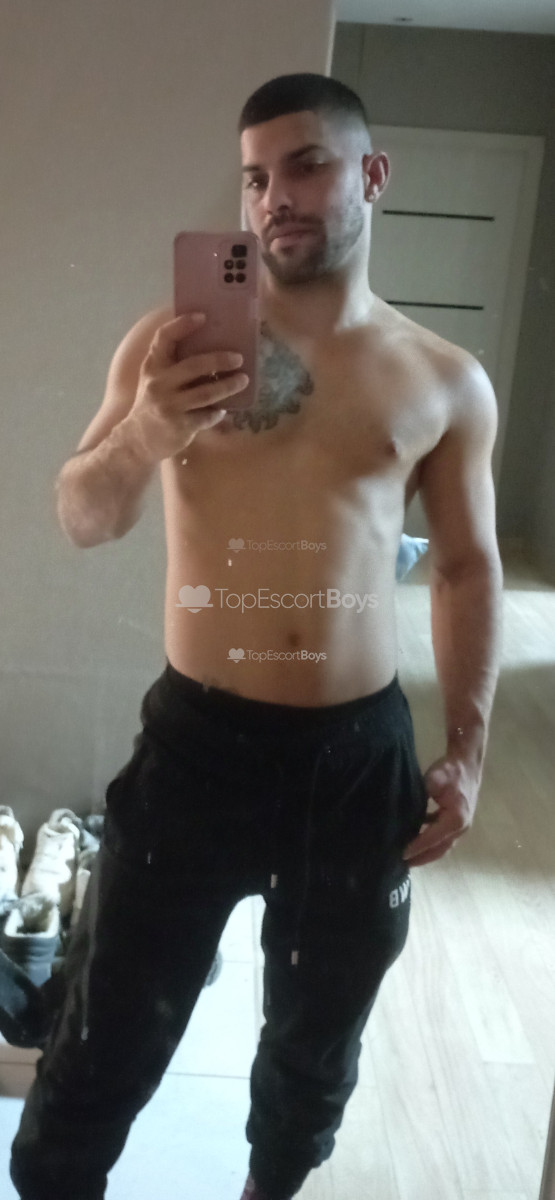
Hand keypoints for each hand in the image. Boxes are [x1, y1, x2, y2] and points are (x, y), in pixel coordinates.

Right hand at [128, 312, 248, 461]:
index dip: (183, 325)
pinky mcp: (180, 426)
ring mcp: (169, 405)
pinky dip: (218, 412)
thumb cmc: (152, 403)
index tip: (203, 316)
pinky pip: (207, 416)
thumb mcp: (154, 379)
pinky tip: (223, 409)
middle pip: (193, 366)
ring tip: (243, 380)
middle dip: (219, 360)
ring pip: (206, 393)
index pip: (164, 338)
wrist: (138, 440)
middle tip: (238, 358)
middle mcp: (159, 383)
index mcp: (152, 366)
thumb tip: (210, 344)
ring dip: (228, 386)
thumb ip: (173, 364)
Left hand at [402, 754, 478, 866]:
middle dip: (422, 858)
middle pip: (440, 850)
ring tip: (408, 857)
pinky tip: (416, 838)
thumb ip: (420, 796)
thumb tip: (404, 810)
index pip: (432, 839)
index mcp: (456, 819)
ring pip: (442, 846)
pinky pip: (443, 837)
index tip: (401, 854)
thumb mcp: (433, 780)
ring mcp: (462, 826)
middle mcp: (461, 827)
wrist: (466, 762)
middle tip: (403, 864)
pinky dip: (431, 841)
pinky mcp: (459, 822)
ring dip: (426, 852)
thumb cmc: (450, 771)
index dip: (416, 847)